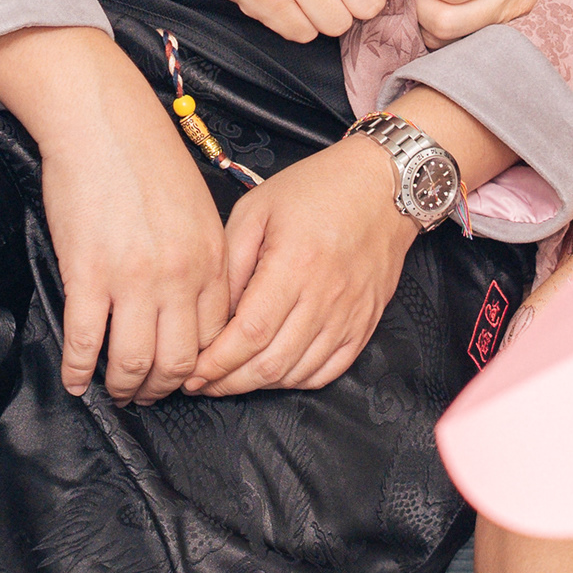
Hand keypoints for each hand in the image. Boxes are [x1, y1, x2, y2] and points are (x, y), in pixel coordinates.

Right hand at [34, 88, 231, 403]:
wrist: (102, 120)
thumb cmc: (147, 158)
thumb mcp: (198, 208)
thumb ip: (203, 258)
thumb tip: (195, 306)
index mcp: (211, 259)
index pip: (214, 339)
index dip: (197, 370)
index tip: (180, 377)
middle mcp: (179, 276)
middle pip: (178, 362)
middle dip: (160, 389)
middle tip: (145, 395)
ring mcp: (133, 278)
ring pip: (133, 362)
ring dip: (122, 387)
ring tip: (112, 391)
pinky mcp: (87, 273)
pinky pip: (84, 342)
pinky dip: (78, 371)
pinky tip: (75, 379)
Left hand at [189, 134, 414, 396]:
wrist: (380, 186)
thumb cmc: (317, 190)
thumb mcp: (257, 208)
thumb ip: (231, 261)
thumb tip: (213, 313)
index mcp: (294, 265)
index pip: (249, 334)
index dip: (217, 363)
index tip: (193, 372)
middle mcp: (325, 296)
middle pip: (271, 363)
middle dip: (230, 382)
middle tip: (203, 383)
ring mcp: (349, 314)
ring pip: (298, 373)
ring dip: (259, 385)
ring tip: (232, 378)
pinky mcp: (364, 322)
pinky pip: (329, 370)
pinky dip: (297, 381)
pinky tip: (275, 373)